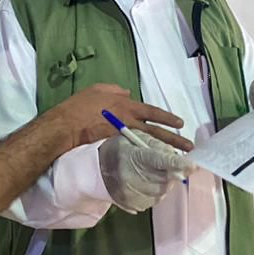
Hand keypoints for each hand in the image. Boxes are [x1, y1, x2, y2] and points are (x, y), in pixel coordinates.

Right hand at [47, 83, 187, 152]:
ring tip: (175, 159)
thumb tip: (127, 92)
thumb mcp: (97, 90)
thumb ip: (114, 90)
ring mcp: (123, 138)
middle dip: (173, 139)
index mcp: (125, 106)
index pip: (152, 112)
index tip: (180, 124)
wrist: (65, 126)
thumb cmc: (79, 106)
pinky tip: (152, 165)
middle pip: (155, 131)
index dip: (167, 118)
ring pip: (148, 144)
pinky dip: (143, 159)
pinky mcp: (116, 150)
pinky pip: (133, 154)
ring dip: (162, 151)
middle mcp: (128, 122)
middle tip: (188, 146)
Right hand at [98, 129, 195, 213]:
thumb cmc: (118, 150)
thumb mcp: (134, 137)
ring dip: (164, 181)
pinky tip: (145, 182)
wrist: (96, 170)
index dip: (178, 163)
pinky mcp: (133, 205)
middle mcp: (131, 177)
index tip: (193, 166)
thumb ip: (157, 145)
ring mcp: (132, 193)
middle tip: (163, 164)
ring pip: (163, 190)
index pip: (160, 160)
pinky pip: (156, 199)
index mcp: (134, 156)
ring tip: (150, 172)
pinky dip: (156, 191)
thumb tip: (177, 157)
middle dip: (172, 171)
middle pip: (166, 178)